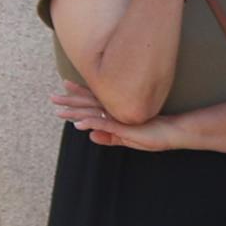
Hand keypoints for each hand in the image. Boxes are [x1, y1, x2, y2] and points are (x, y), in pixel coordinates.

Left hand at [52, 80, 171, 149]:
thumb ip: (108, 137)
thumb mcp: (126, 138)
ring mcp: (120, 117)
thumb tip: (89, 135)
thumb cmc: (153, 134)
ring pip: (93, 112)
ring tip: (58, 111)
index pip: (94, 100)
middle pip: (89, 104)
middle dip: (70, 101)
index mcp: (117, 111)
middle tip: (52, 97)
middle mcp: (116, 110)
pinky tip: (79, 124)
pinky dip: (91, 123)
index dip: (79, 94)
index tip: (64, 86)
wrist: (173, 132)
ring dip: (75, 111)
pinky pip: (105, 124)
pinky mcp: (126, 126)